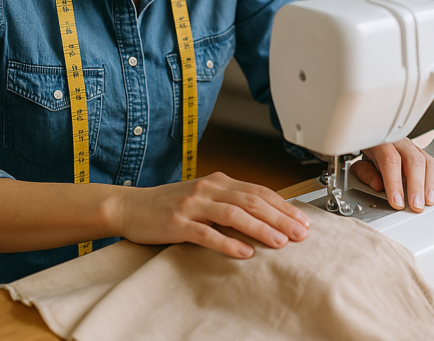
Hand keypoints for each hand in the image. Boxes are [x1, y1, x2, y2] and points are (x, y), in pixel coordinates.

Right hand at [113, 172, 310, 258]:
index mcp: (218, 182)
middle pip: (252, 201)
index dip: (283, 205)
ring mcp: (193, 205)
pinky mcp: (178, 223)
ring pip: (234, 214)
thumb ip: (229, 202)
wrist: (131, 206)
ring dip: (260, 228)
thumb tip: (264, 215)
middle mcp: (208, 189)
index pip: (258, 192)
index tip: (302, 220)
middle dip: (280, 217)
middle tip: (300, 233)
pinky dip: (228, 242)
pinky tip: (244, 252)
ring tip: (280, 241)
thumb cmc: (169, 205)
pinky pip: (207, 233)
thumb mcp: (203, 197)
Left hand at [353, 139, 433, 211]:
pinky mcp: (422, 155)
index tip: (397, 202)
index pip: (391, 161)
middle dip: (416, 185)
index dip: (394, 182)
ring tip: (429, 201)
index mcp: (382, 143)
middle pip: (414, 161)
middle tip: (416, 205)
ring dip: (430, 184)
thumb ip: (366, 174)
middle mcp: (400, 143)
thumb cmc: (364, 152)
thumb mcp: (357, 163)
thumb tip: (379, 185)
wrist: (369, 135)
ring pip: (427, 162)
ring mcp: (413, 148)